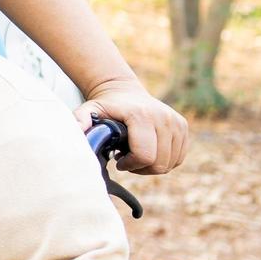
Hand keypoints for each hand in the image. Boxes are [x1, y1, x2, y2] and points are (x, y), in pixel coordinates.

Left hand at [74, 77, 189, 173]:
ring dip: (151, 165)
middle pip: (159, 163)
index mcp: (141, 116)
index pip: (145, 155)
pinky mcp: (183, 126)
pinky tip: (147, 151)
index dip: (131, 165)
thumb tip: (77, 129)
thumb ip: (80, 120)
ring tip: (135, 154)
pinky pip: (178, 158)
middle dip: (140, 168)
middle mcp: (163, 118)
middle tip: (126, 159)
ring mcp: (176, 122)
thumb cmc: (105, 107)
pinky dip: (163, 161)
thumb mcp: (88, 110)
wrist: (123, 92)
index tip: (119, 160)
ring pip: (170, 163)